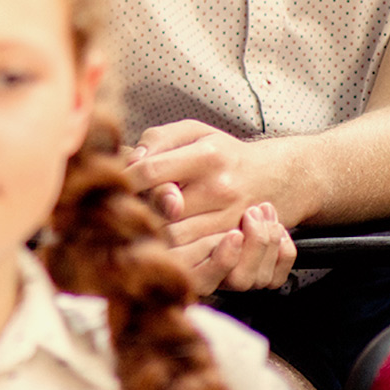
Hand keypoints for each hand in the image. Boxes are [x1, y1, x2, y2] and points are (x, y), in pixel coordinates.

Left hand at [128, 120, 296, 292]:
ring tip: (144, 225)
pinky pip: (197, 258)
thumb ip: (158, 138)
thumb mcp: (193, 131)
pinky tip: (165, 242)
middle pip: (161, 211)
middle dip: (138, 211)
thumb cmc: (223, 153)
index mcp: (208, 156)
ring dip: (154, 235)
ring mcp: (230, 220)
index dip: (125, 178)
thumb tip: (132, 159)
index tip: (114, 182)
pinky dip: (176, 253)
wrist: (275, 178)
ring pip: (177, 239)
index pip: (152, 171)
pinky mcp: (236, 244)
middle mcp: (220, 190)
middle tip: (127, 208)